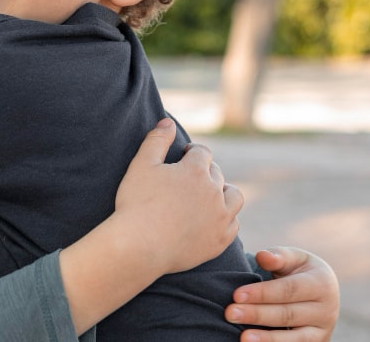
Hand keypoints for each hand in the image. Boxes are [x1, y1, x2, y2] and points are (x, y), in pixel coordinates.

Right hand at [114, 118, 242, 275]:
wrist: (139, 246)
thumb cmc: (136, 203)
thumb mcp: (141, 165)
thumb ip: (156, 140)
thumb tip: (168, 122)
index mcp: (195, 170)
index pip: (202, 153)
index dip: (192, 152)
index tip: (185, 156)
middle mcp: (214, 192)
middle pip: (217, 174)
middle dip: (206, 172)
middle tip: (190, 179)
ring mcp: (220, 218)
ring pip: (233, 197)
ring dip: (224, 192)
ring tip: (209, 196)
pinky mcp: (219, 241)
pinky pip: (233, 224)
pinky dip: (226, 218)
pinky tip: (213, 219)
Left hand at [227, 247, 338, 341]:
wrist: (320, 294)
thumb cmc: (299, 271)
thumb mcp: (293, 259)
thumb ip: (278, 257)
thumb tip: (262, 256)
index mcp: (322, 283)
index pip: (288, 289)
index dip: (262, 293)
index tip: (237, 295)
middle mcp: (327, 310)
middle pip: (287, 314)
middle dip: (256, 314)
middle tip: (230, 313)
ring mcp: (323, 332)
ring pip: (293, 338)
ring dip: (266, 339)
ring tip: (243, 337)